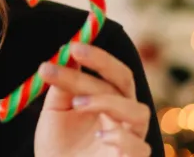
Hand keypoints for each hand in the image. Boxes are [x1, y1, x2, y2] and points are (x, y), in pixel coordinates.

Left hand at [34, 42, 152, 156]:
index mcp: (110, 101)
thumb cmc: (58, 147)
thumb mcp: (55, 112)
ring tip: (77, 104)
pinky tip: (99, 137)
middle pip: (126, 82)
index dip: (96, 56)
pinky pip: (138, 148)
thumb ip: (62, 86)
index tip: (71, 47)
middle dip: (102, 64)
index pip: (112, 72)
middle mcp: (124, 117)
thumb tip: (65, 54)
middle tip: (73, 52)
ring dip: (107, 101)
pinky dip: (120, 139)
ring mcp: (131, 140)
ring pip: (138, 112)